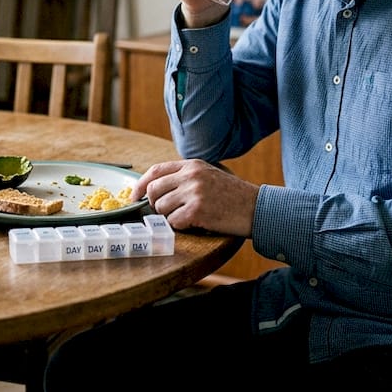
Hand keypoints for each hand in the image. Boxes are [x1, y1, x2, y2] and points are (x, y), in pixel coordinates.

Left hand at [135, 159, 258, 235]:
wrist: (257, 208)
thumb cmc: (233, 195)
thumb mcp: (209, 175)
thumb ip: (185, 176)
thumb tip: (156, 187)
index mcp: (192, 165)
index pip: (155, 170)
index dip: (140, 185)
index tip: (135, 197)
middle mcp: (191, 175)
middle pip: (154, 190)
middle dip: (154, 204)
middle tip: (165, 212)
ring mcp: (194, 192)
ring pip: (161, 208)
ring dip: (169, 217)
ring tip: (186, 217)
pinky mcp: (197, 210)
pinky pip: (174, 222)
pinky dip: (180, 226)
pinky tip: (195, 223)